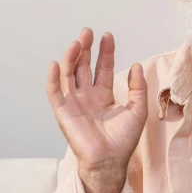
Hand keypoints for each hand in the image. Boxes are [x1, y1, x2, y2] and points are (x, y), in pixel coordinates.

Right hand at [47, 28, 147, 175]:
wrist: (111, 160)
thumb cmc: (124, 140)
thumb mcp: (138, 109)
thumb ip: (138, 88)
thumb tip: (137, 66)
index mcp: (103, 95)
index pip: (102, 68)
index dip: (105, 52)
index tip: (107, 36)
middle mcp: (87, 96)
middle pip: (83, 66)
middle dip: (85, 48)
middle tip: (88, 32)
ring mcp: (74, 103)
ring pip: (68, 74)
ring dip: (71, 57)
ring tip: (77, 42)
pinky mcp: (63, 112)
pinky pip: (55, 92)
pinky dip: (53, 78)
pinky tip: (56, 64)